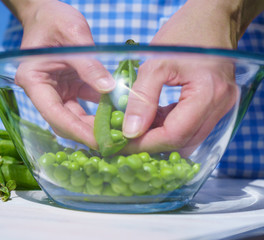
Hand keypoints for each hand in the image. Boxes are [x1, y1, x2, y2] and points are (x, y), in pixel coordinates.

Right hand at [9, 0, 114, 148]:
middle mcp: (42, 91)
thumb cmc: (54, 19)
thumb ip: (89, 64)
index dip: (77, 131)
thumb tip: (110, 89)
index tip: (100, 143)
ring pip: (75, 116)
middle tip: (115, 143)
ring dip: (95, 125)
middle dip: (88, 133)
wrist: (46, 12)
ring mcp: (55, 91)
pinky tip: (118, 113)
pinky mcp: (67, 87)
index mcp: (34, 81)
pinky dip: (99, 109)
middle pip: (64, 121)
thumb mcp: (74, 35)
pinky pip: (84, 103)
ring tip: (118, 133)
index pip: (55, 115)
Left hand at [122, 0, 239, 154]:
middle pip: (182, 140)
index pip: (175, 134)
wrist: (211, 18)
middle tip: (123, 143)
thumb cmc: (183, 34)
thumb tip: (130, 132)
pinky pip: (190, 125)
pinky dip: (168, 126)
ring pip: (187, 137)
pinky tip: (150, 121)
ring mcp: (221, 107)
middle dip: (150, 144)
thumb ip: (142, 98)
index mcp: (209, 94)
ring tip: (134, 132)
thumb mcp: (155, 63)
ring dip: (159, 137)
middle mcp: (220, 106)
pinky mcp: (215, 105)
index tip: (120, 145)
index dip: (146, 144)